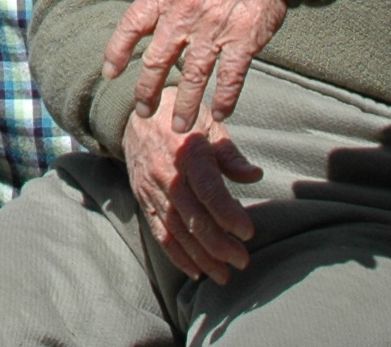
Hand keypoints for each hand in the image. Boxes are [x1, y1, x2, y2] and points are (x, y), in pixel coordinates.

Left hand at [103, 0, 288, 130]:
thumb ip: (164, 2)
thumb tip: (147, 29)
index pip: (132, 25)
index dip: (117, 51)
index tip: (109, 73)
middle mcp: (185, 14)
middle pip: (158, 60)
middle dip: (147, 91)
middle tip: (143, 111)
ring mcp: (215, 29)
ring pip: (194, 76)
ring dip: (186, 105)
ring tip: (180, 125)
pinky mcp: (245, 39)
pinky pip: (231, 77)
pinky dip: (225, 98)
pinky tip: (220, 112)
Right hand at [122, 106, 261, 283]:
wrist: (136, 115)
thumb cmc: (182, 120)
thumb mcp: (210, 126)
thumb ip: (231, 155)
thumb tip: (254, 176)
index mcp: (187, 152)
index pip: (208, 191)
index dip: (228, 215)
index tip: (248, 232)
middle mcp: (166, 174)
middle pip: (192, 218)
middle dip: (219, 245)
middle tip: (242, 260)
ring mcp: (152, 189)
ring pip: (176, 231)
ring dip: (200, 257)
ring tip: (222, 275)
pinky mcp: (143, 199)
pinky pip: (159, 232)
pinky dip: (176, 255)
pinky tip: (195, 271)